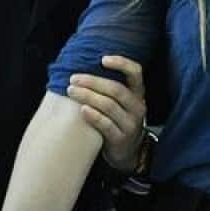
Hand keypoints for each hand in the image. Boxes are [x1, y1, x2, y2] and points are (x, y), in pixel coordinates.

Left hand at [67, 55, 146, 172]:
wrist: (127, 151)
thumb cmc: (118, 119)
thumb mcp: (122, 103)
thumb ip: (110, 87)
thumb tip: (84, 67)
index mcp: (138, 93)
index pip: (136, 73)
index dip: (121, 63)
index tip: (102, 59)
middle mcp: (137, 107)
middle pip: (116, 89)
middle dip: (93, 82)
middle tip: (74, 78)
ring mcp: (130, 124)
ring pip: (109, 106)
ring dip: (88, 96)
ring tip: (71, 91)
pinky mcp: (121, 139)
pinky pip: (106, 125)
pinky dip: (93, 116)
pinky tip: (82, 110)